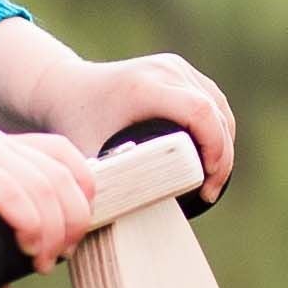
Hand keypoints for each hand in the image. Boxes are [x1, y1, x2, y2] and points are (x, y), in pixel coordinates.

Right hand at [0, 124, 101, 272]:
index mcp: (1, 147)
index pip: (65, 157)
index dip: (81, 196)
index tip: (70, 236)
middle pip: (62, 176)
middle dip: (73, 222)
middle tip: (58, 256)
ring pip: (45, 186)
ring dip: (54, 231)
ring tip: (41, 261)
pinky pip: (14, 193)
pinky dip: (31, 223)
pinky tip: (27, 246)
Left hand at [33, 49, 236, 203]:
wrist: (64, 86)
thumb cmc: (74, 122)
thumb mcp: (86, 153)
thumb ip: (104, 184)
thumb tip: (122, 221)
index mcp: (143, 87)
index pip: (200, 112)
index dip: (216, 149)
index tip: (207, 185)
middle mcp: (163, 70)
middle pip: (215, 111)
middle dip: (222, 155)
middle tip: (209, 191)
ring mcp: (173, 66)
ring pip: (218, 105)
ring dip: (223, 142)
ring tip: (211, 178)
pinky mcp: (177, 68)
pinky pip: (212, 98)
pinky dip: (218, 127)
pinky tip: (213, 154)